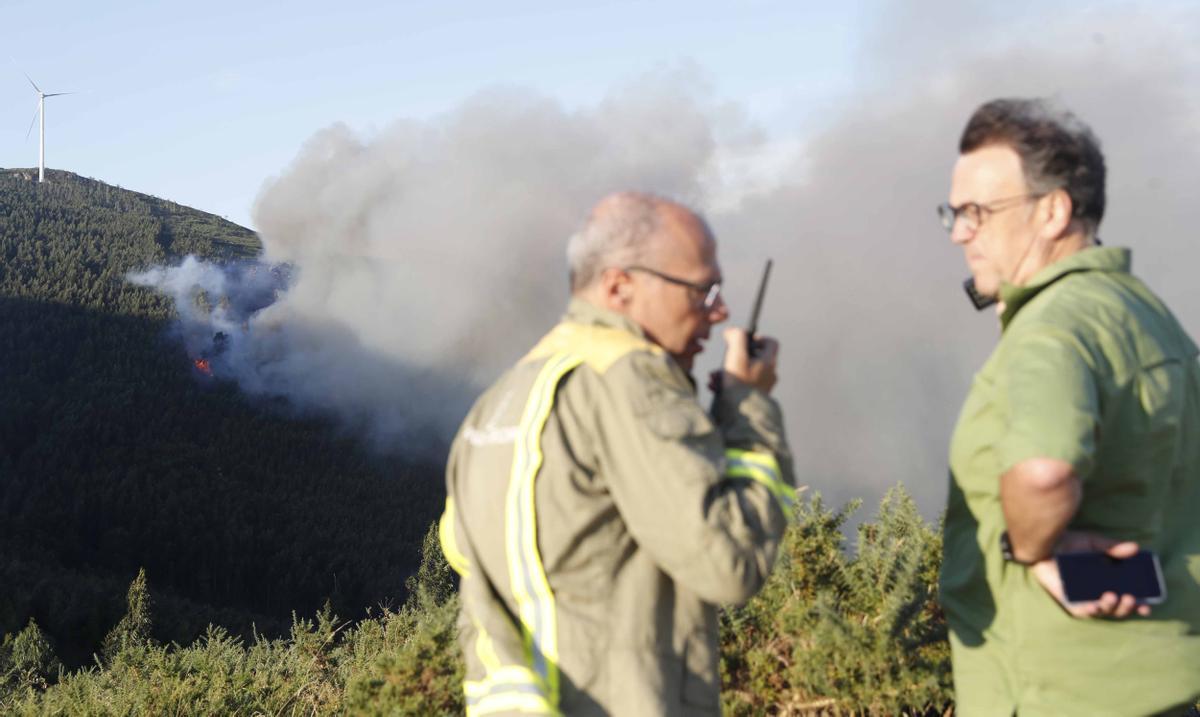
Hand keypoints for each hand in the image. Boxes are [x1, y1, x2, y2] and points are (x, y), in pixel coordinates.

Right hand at [719, 327, 777, 393]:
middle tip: (724, 361)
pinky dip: (729, 384)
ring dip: (728, 371)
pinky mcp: (754, 396)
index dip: (757, 338)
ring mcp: (763, 386)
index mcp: (768, 362)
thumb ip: (736, 338)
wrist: (743, 414)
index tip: (743, 341)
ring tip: (714, 377)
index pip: (771, 342)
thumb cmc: (740, 384)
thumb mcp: (736, 356)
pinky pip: (742, 385)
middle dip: (734, 357)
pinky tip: (715, 387)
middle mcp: (769, 373)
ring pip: (745, 371)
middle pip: (754, 357)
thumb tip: (733, 331)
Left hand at [1030, 531, 1151, 618]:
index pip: (1125, 598)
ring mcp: (1081, 598)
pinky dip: (1088, 610)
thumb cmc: (1068, 542)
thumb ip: (1113, 547)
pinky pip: (1079, 611)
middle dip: (1126, 607)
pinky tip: (1094, 607)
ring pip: (1101, 611)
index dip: (1138, 605)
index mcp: (1105, 582)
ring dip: (1110, 607)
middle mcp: (1095, 593)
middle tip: (1130, 597)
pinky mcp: (1067, 599)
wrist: (1044, 542)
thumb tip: (1136, 548)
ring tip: (1113, 596)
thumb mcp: (1094, 544)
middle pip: (1116, 609)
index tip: (1148, 605)